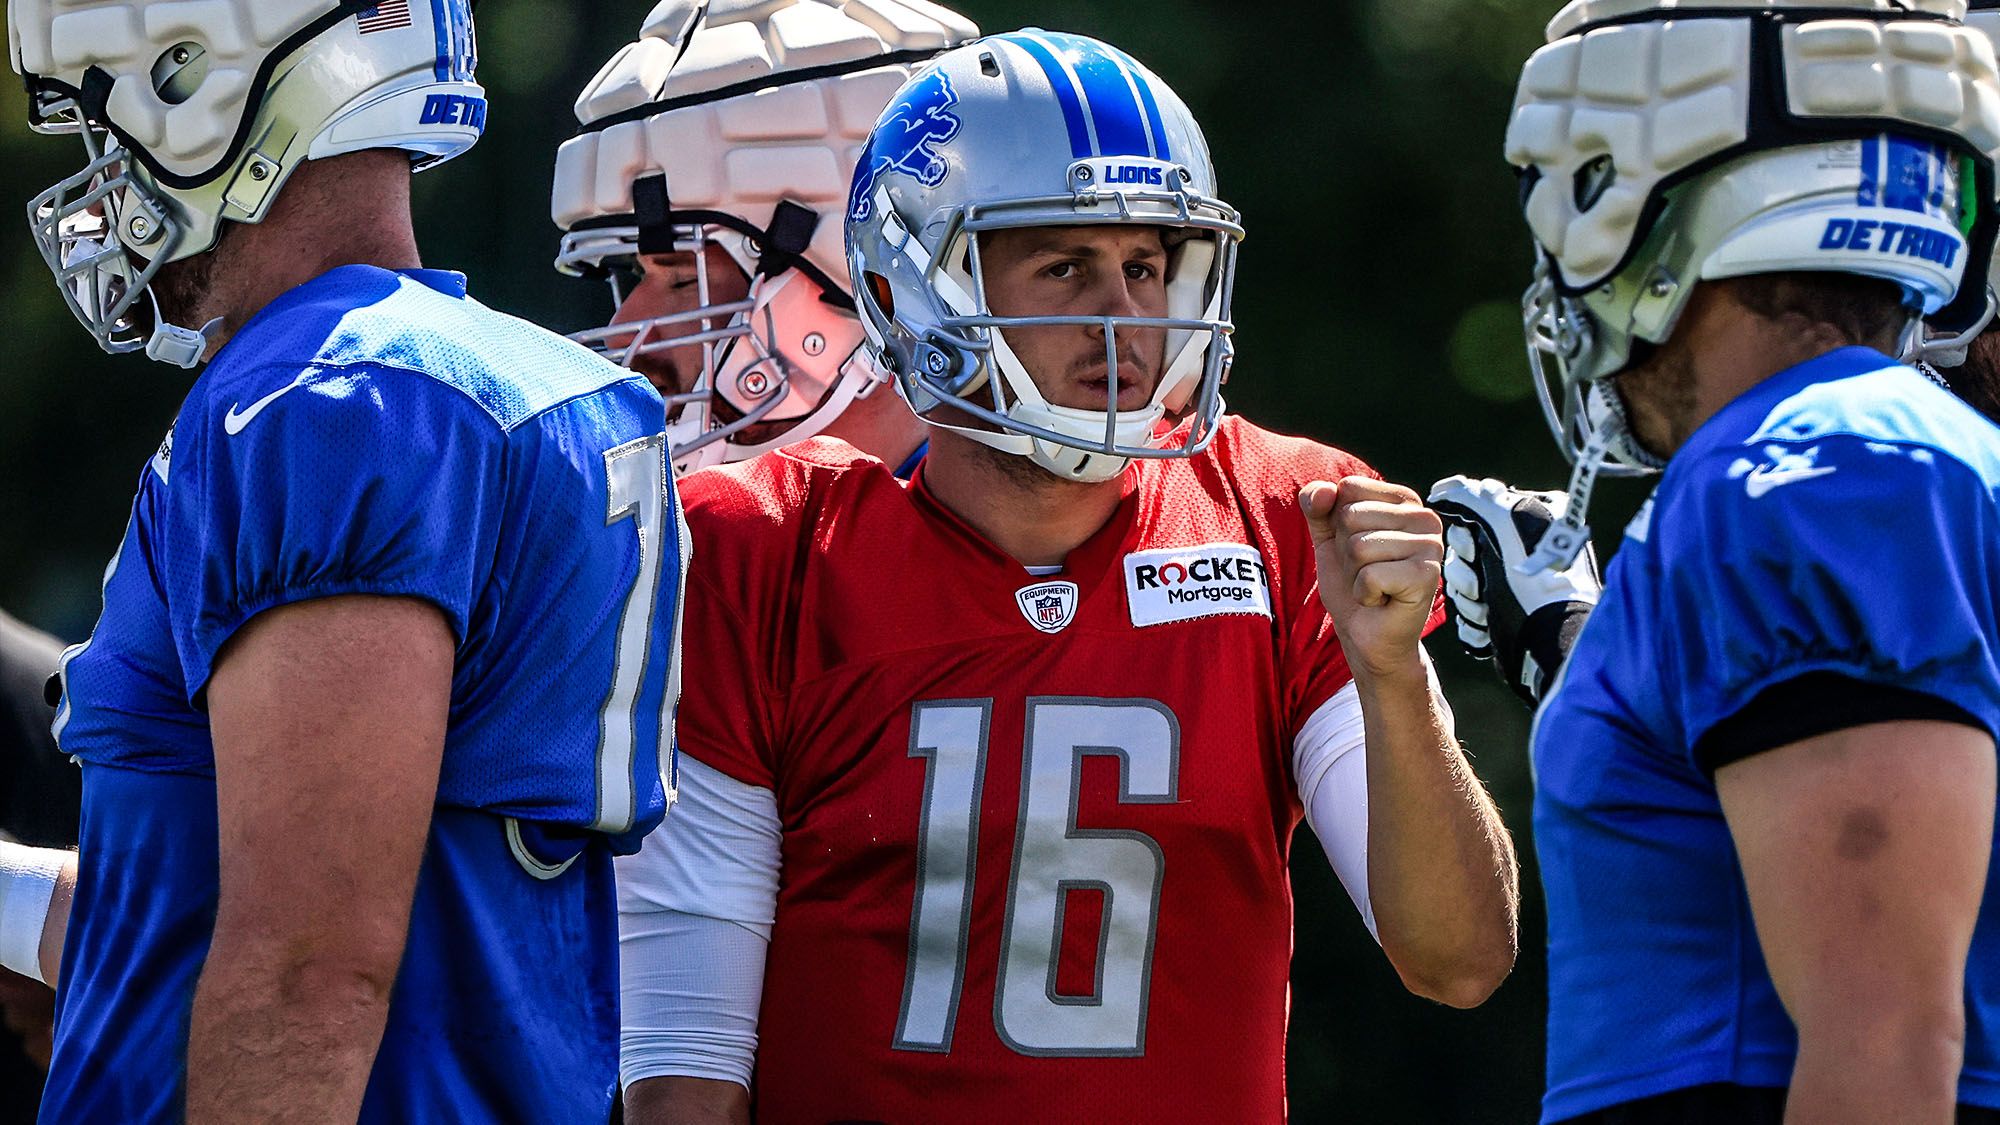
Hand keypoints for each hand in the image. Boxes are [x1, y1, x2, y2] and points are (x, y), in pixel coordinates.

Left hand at [1300, 476, 1442, 681]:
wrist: (1365, 633)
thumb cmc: (1350, 581)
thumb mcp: (1326, 537)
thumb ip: (1316, 504)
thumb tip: (1324, 490)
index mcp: (1405, 500)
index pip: (1348, 488)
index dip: (1338, 523)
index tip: (1356, 549)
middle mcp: (1425, 517)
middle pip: (1351, 517)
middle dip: (1345, 552)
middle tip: (1365, 572)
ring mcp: (1431, 546)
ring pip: (1359, 547)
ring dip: (1355, 575)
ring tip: (1374, 587)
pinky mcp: (1427, 576)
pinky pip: (1369, 575)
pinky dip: (1364, 594)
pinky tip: (1382, 600)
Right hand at [1426, 476, 1600, 706]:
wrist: (1547, 641)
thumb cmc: (1531, 582)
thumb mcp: (1502, 525)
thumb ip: (1470, 497)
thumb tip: (1443, 489)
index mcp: (1534, 519)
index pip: (1475, 513)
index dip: (1464, 535)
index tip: (1474, 550)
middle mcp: (1527, 548)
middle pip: (1464, 551)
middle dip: (1466, 573)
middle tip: (1482, 585)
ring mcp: (1516, 583)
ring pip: (1464, 583)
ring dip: (1469, 600)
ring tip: (1489, 610)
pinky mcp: (1506, 614)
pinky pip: (1470, 609)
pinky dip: (1474, 619)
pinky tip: (1490, 623)